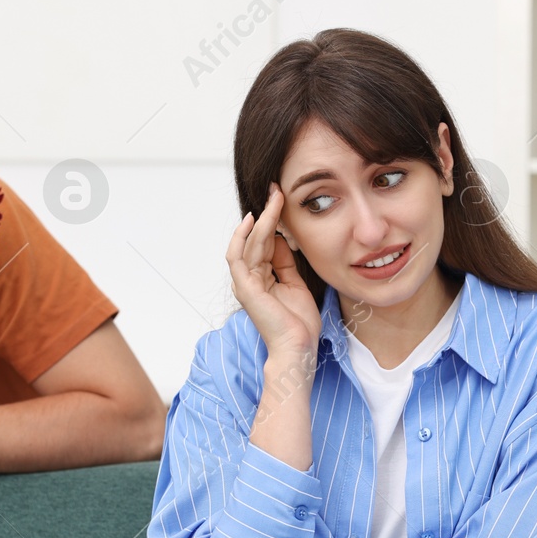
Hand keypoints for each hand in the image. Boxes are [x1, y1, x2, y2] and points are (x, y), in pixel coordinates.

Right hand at [227, 183, 321, 364]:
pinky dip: (242, 237)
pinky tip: (252, 220)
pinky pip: (237, 256)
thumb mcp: (295, 283)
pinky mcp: (244, 287)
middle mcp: (249, 279)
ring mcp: (245, 282)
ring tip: (273, 199)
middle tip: (277, 190)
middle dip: (267, 213)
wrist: (298, 347)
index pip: (263, 244)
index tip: (282, 201)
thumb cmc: (299, 323)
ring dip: (260, 219)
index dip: (272, 221)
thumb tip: (280, 239)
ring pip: (249, 243)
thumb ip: (285, 262)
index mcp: (261, 279)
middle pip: (255, 239)